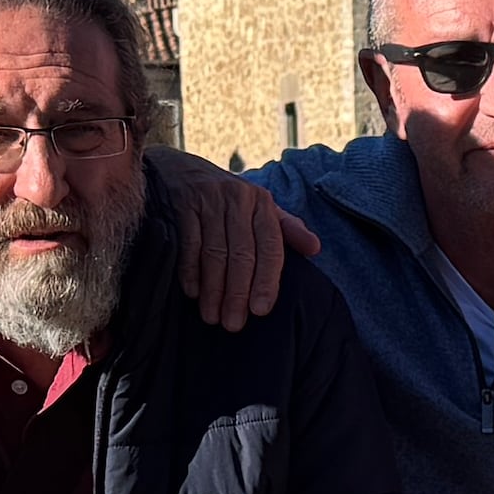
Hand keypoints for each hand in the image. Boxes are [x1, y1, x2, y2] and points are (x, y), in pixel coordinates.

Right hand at [148, 148, 317, 329]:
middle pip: (242, 254)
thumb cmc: (226, 199)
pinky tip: (193, 294)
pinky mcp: (182, 203)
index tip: (261, 310)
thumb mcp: (258, 208)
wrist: (178, 169)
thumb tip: (315, 249)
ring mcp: (208, 199)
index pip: (270, 246)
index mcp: (261, 202)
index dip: (267, 280)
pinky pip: (188, 243)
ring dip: (213, 289)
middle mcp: (237, 198)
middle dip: (238, 293)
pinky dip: (190, 271)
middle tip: (233, 324)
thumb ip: (285, 229)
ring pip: (215, 253)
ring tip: (213, 317)